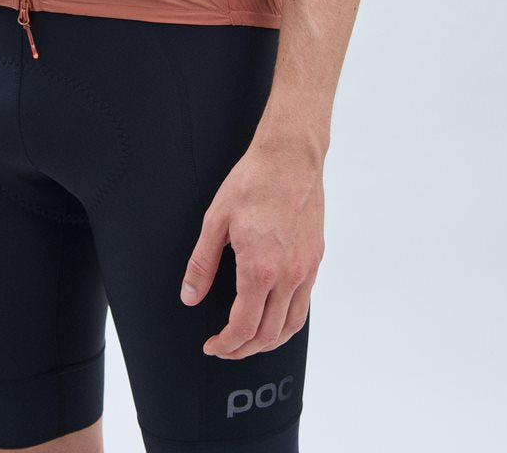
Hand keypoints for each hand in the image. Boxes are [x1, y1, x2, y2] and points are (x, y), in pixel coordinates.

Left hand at [179, 136, 323, 357]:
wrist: (291, 157)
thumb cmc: (253, 182)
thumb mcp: (216, 220)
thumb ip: (202, 263)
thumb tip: (190, 296)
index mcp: (259, 269)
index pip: (244, 327)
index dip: (226, 344)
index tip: (213, 345)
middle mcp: (287, 276)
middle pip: (269, 334)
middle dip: (244, 349)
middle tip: (225, 347)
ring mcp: (305, 269)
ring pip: (292, 325)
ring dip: (269, 341)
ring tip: (248, 340)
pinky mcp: (315, 258)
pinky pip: (304, 304)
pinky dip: (288, 321)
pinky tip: (273, 314)